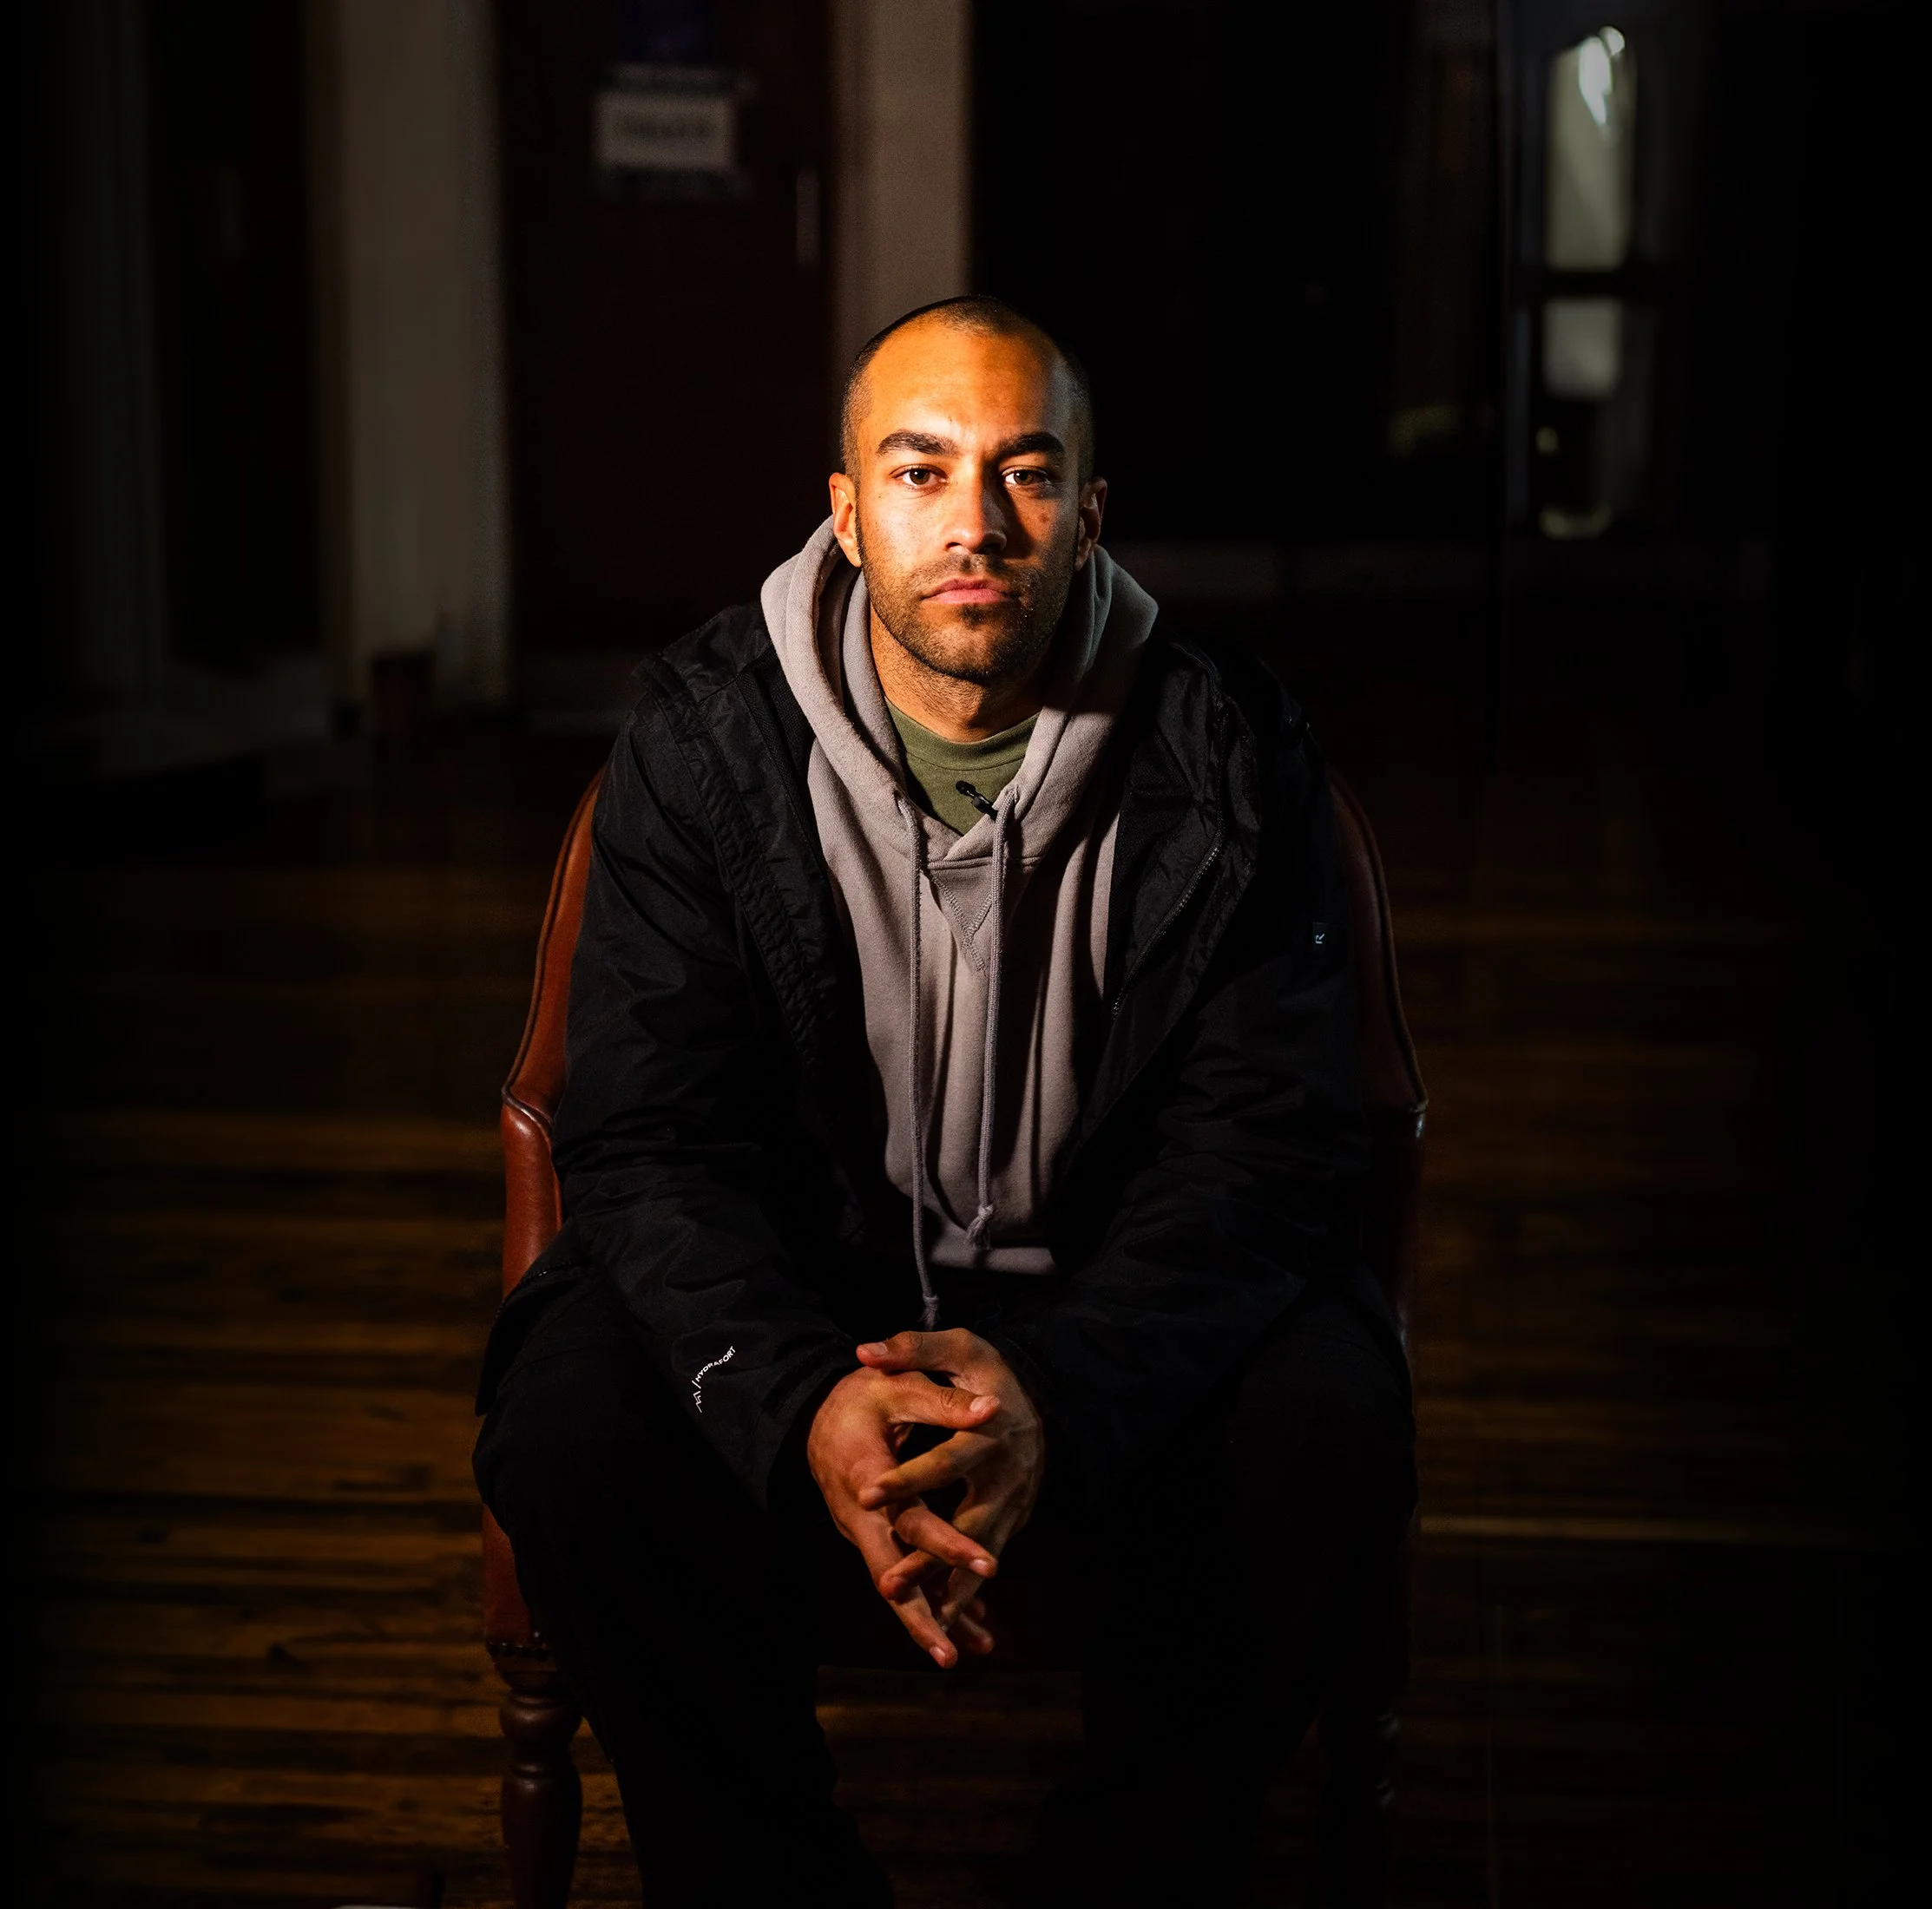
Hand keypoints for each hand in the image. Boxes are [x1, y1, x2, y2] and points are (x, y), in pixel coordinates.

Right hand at [806, 1357, 1003, 1667]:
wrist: (816, 1414)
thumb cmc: (860, 1396)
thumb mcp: (898, 1388)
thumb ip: (944, 1402)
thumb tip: (995, 1408)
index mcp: (867, 1477)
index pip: (909, 1519)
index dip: (947, 1544)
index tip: (989, 1565)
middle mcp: (859, 1516)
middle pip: (889, 1576)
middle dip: (922, 1616)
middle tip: (955, 1653)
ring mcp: (863, 1532)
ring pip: (894, 1586)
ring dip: (929, 1621)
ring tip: (971, 1652)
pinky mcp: (873, 1537)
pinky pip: (899, 1575)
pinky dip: (930, 1598)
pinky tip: (967, 1621)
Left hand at [853, 1329, 1045, 1647]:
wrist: (1042, 1398)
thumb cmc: (991, 1371)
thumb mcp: (961, 1348)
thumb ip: (913, 1349)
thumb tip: (865, 1350)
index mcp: (989, 1433)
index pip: (944, 1460)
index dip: (906, 1479)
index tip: (867, 1494)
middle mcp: (1005, 1476)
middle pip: (966, 1523)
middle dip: (929, 1557)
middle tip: (888, 1582)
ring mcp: (1013, 1503)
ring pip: (979, 1553)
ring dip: (949, 1586)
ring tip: (920, 1618)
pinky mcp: (1012, 1520)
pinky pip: (986, 1559)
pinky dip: (966, 1588)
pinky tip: (944, 1619)